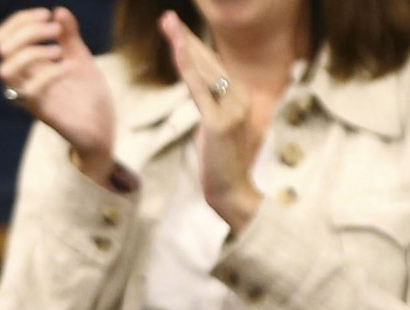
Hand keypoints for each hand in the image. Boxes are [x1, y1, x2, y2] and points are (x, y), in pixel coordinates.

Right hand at [0, 7, 117, 180]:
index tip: (47, 15)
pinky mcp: (41, 112)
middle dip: (27, 32)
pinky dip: (50, 72)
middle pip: (2, 49)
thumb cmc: (87, 93)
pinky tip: (69, 67)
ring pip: (6, 70)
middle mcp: (23, 79)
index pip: (3, 38)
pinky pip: (30, 91)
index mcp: (27, 65)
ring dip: (32, 52)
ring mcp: (29, 96)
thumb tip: (59, 11)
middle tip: (55, 31)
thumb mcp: (79, 56)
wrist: (101, 125)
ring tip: (59, 50)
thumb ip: (69, 35)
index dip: (19, 21)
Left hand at [160, 11, 262, 231]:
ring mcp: (232, 108)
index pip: (214, 64)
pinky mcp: (218, 122)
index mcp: (241, 95)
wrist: (233, 192)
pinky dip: (187, 67)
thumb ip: (211, 105)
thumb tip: (200, 89)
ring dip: (185, 44)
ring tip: (169, 25)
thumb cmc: (222, 163)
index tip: (177, 28)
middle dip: (186, 37)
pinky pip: (199, 89)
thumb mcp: (216, 127)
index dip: (194, 44)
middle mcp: (241, 96)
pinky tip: (177, 51)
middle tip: (167, 17)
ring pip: (204, 69)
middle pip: (209, 60)